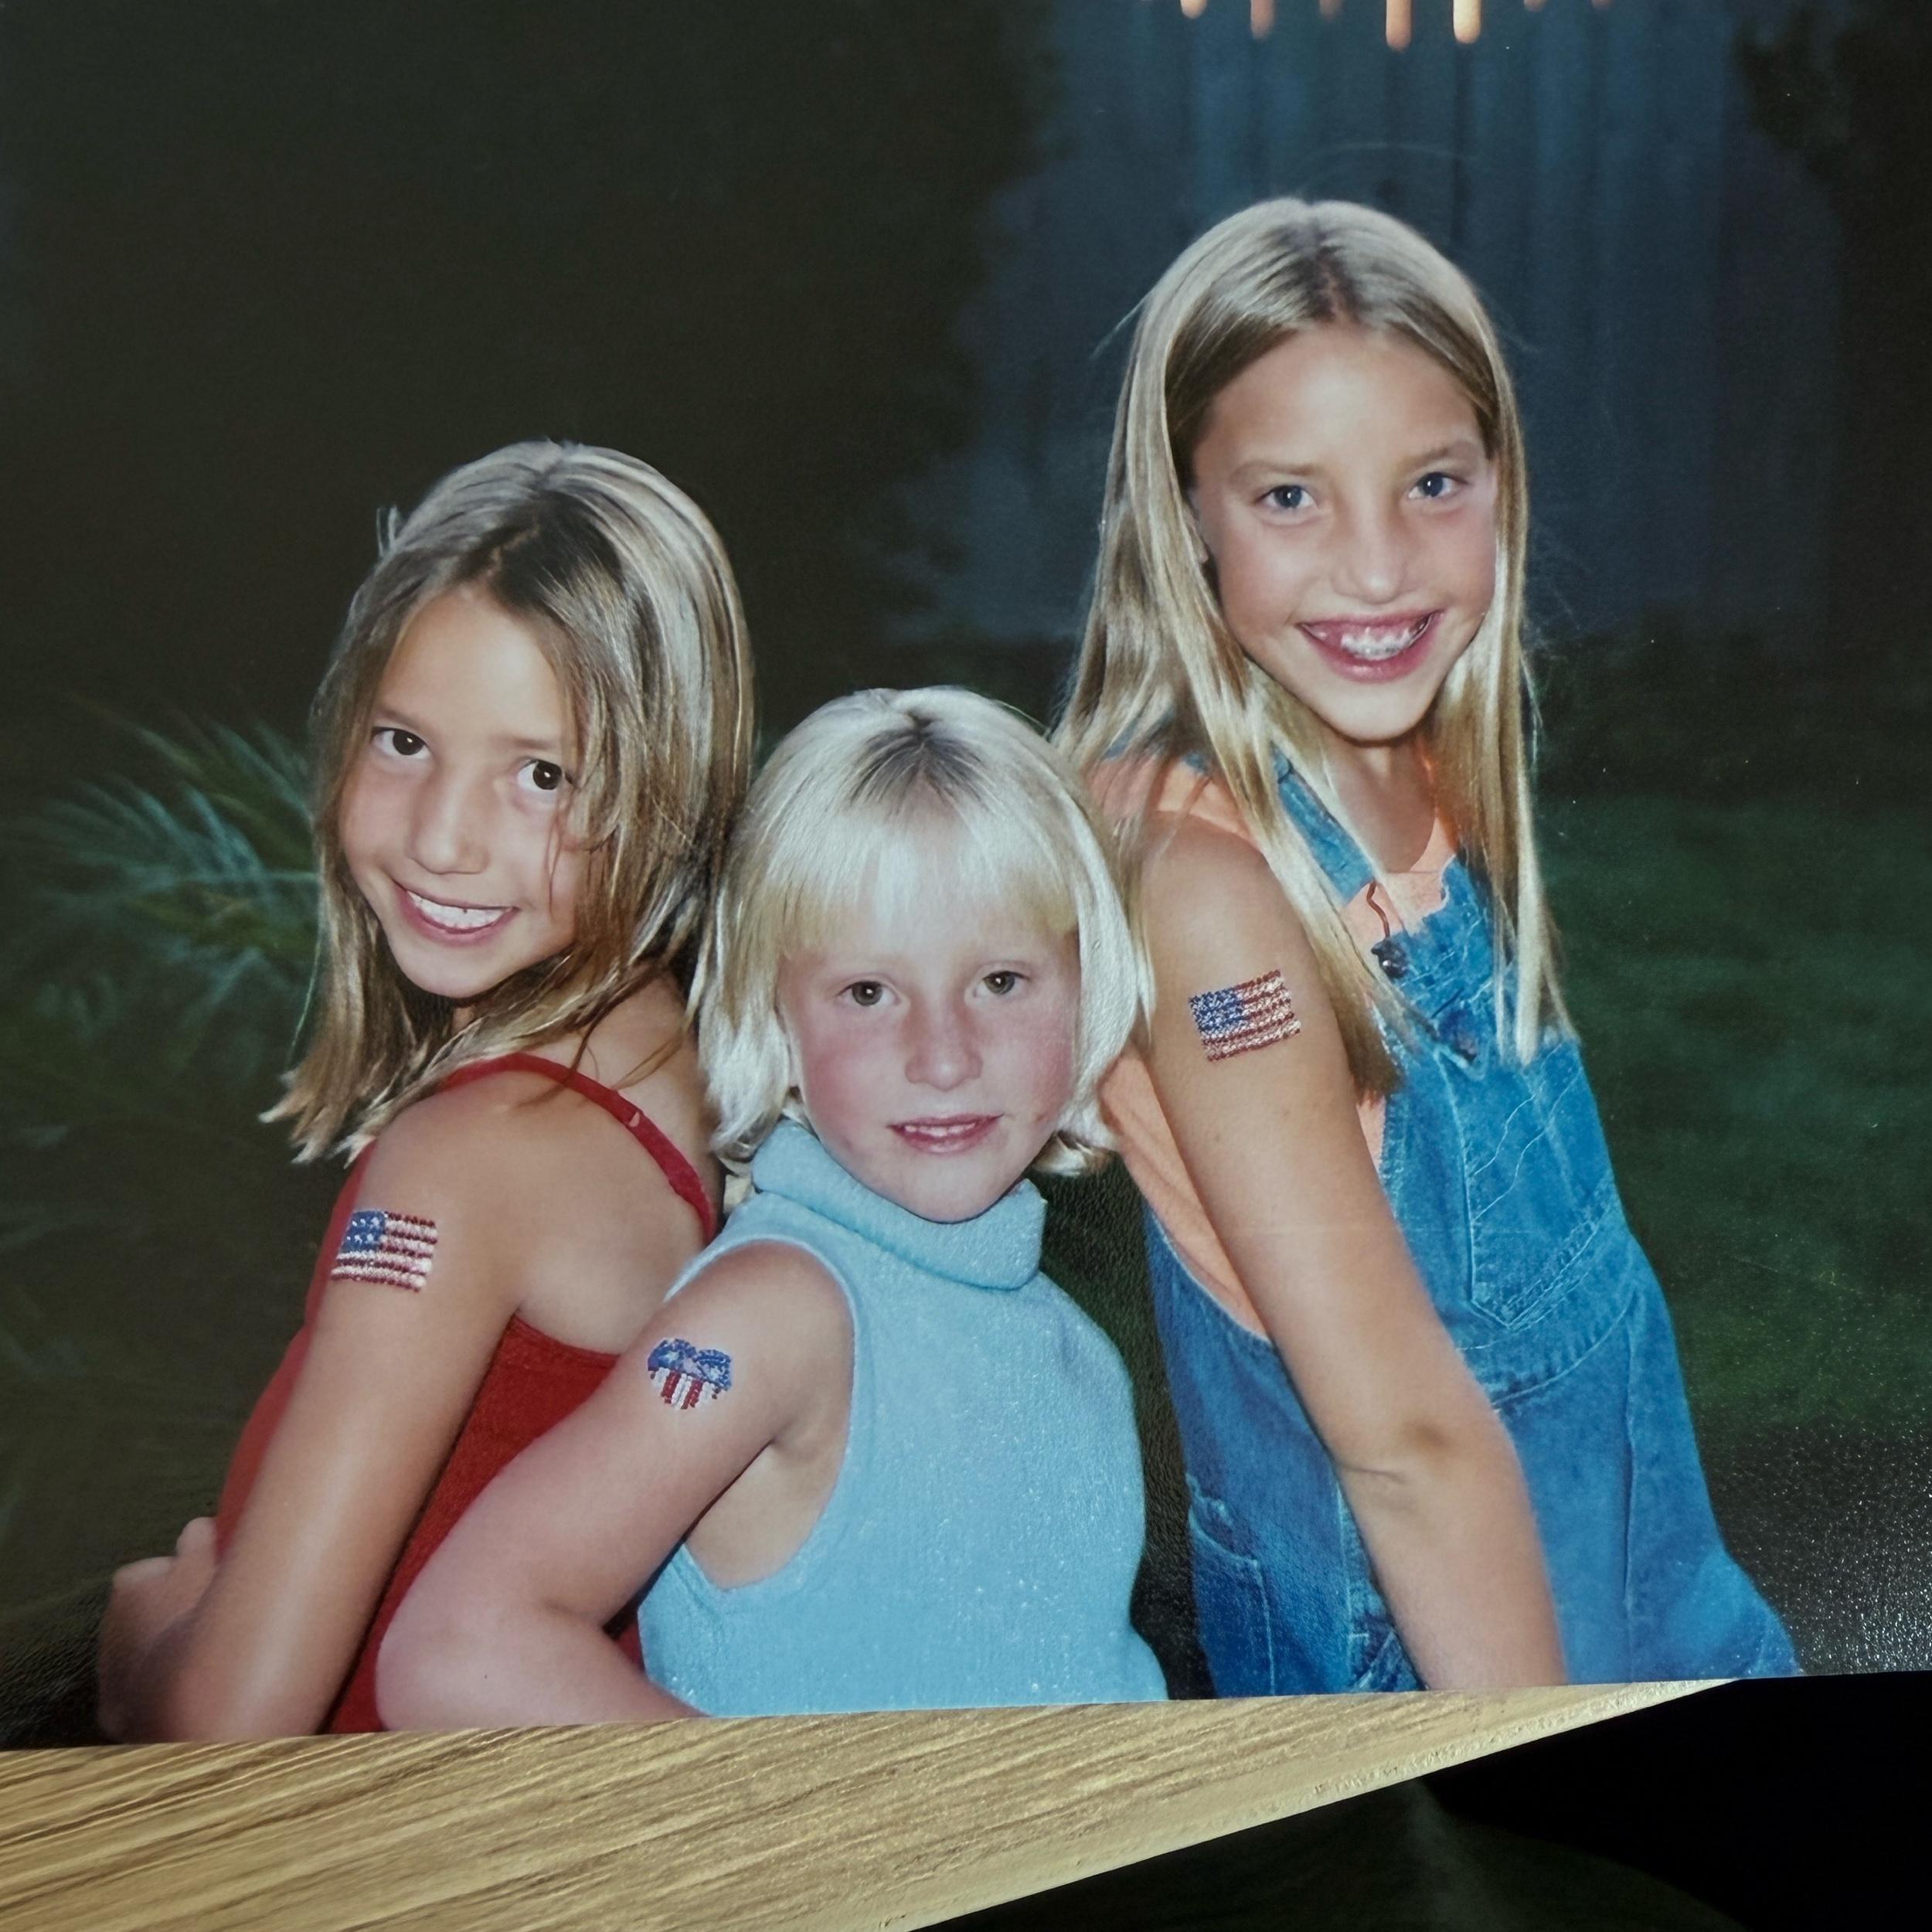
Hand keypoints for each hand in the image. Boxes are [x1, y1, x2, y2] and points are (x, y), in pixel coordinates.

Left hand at [97, 1518, 218, 1738]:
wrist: (184, 1691)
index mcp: (130, 1584)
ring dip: (162, 1650)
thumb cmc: (196, 1617)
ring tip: (197, 1657)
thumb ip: (198, 1539)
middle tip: (205, 1621)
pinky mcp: (115, 1707)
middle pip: (147, 1611)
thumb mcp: (205, 1563)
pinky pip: (139, 1689)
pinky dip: (156, 1686)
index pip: (157, 1570)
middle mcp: (109, 1623)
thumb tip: (198, 1525)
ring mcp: (109, 1668)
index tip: (208, 1584)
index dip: (187, 1575)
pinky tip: (181, 1687)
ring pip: (141, 1650)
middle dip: (170, 1613)